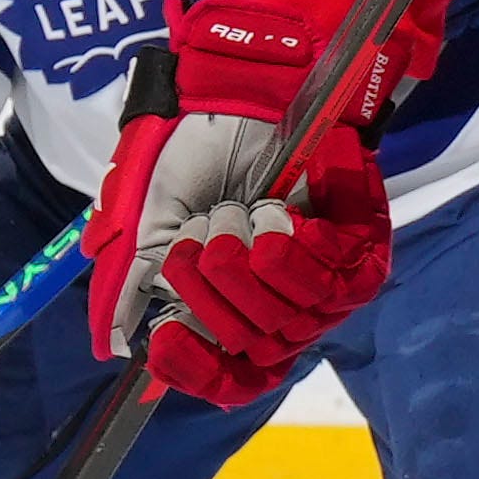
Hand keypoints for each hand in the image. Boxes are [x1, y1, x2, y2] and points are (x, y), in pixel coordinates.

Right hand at [93, 0, 397, 407]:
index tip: (163, 340)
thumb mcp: (144, 224)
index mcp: (235, 312)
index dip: (198, 370)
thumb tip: (115, 348)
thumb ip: (131, 287)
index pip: (232, 380)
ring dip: (246, 260)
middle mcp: (285, 309)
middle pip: (255, 347)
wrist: (230, 98)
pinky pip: (331, 278)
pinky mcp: (363, 248)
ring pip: (290, 317)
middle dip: (212, 288)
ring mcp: (329, 284)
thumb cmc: (192, 160)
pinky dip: (288, 244)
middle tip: (202, 231)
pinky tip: (272, 210)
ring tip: (237, 211)